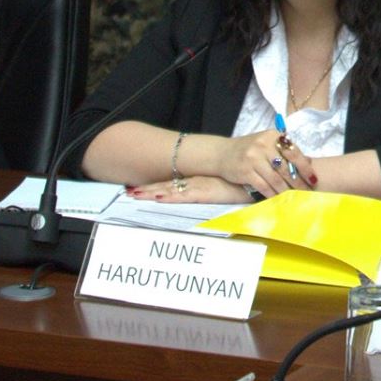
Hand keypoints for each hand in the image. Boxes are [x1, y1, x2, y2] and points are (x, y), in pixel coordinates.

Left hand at [129, 176, 251, 203]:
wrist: (252, 183)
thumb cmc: (236, 188)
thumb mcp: (218, 191)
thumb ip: (208, 194)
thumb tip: (197, 197)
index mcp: (195, 183)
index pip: (169, 185)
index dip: (153, 187)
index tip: (137, 189)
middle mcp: (193, 183)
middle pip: (164, 187)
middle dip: (146, 190)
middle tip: (128, 191)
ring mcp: (197, 187)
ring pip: (169, 190)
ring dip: (152, 192)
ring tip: (135, 193)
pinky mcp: (204, 193)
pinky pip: (183, 196)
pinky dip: (170, 196)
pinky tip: (159, 197)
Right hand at [200, 127, 317, 195]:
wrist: (223, 153)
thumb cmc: (250, 150)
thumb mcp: (267, 144)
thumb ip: (285, 152)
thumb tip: (309, 162)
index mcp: (273, 135)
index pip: (294, 152)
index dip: (305, 167)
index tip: (314, 179)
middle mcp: (263, 144)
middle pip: (286, 167)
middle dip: (298, 182)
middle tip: (307, 193)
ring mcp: (253, 158)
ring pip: (276, 179)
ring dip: (287, 191)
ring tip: (295, 199)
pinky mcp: (245, 171)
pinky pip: (264, 186)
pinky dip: (273, 194)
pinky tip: (279, 199)